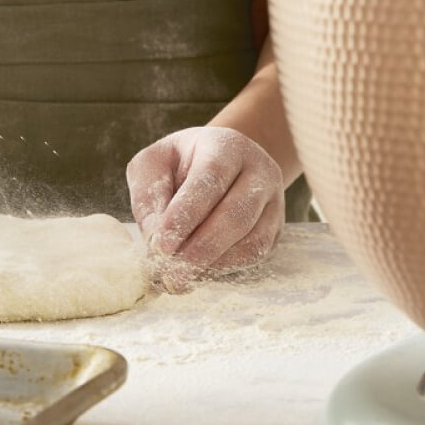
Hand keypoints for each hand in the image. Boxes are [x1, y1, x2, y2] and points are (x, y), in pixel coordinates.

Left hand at [128, 126, 284, 291]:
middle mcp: (259, 170)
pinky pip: (256, 253)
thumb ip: (148, 196)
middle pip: (236, 215)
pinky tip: (200, 272)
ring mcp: (273, 200)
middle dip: (200, 249)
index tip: (161, 245)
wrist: (218, 163)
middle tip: (171, 274)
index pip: (210, 179)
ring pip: (252, 240)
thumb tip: (155, 238)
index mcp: (227, 146)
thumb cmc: (179, 165)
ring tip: (181, 278)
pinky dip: (227, 268)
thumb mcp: (153, 164)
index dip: (186, 215)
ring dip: (214, 264)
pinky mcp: (276, 227)